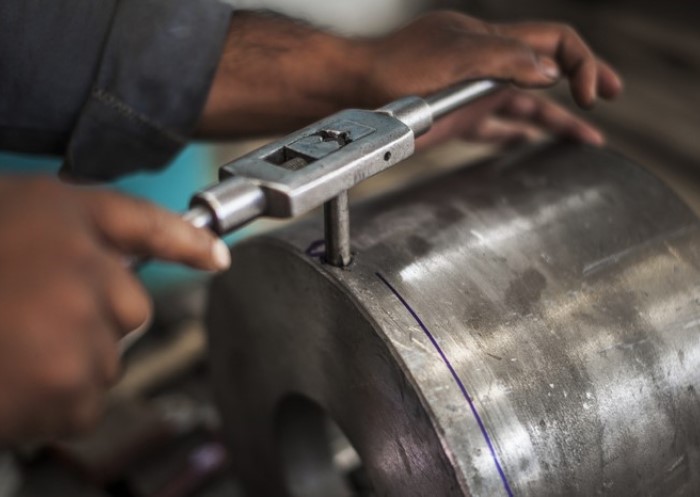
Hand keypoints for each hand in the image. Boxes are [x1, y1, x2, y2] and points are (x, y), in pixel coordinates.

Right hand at [0, 176, 228, 443]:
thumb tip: (119, 269)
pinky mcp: (68, 381)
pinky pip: (85, 403)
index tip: (216, 258)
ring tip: (7, 349)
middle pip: (131, 307)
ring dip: (66, 363)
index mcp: (66, 214)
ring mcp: (81, 322)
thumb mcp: (14, 222)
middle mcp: (86, 263)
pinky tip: (9, 382)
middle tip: (29, 319)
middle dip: (91, 319)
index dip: (187, 242)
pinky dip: (52, 404)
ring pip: (106, 359)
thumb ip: (70, 239)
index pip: (148, 224)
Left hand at [196, 11, 621, 145]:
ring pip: (525, 104)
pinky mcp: (453, 119)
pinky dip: (515, 134)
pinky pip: (494, 126)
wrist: (346, 92)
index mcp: (490, 42)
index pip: (554, 42)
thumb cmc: (387, 72)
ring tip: (585, 136)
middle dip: (584, 82)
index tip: (593, 93)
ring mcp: (470, 94)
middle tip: (609, 96)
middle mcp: (486, 66)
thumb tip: (547, 69)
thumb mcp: (451, 56)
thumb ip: (502, 58)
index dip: (583, 62)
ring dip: (556, 118)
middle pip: (547, 72)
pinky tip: (527, 142)